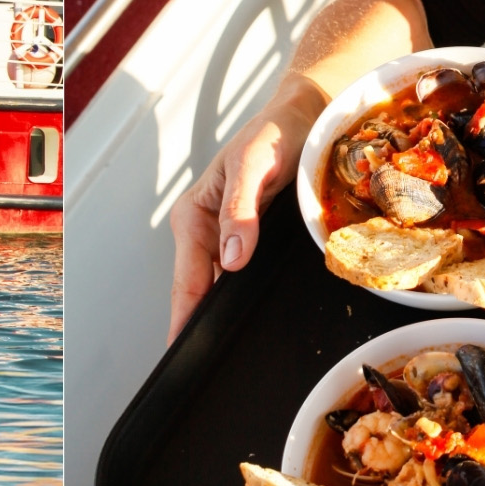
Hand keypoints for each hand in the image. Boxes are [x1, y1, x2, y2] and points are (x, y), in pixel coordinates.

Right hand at [168, 80, 321, 340]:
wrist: (303, 115)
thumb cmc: (274, 132)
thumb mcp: (255, 162)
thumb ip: (240, 209)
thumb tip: (230, 260)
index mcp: (193, 214)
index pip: (186, 281)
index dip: (184, 321)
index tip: (181, 356)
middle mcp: (203, 229)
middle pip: (196, 291)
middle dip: (199, 328)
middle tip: (206, 370)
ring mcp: (223, 236)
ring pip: (215, 287)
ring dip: (218, 315)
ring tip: (221, 356)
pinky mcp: (244, 238)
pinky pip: (234, 277)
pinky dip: (235, 298)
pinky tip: (244, 318)